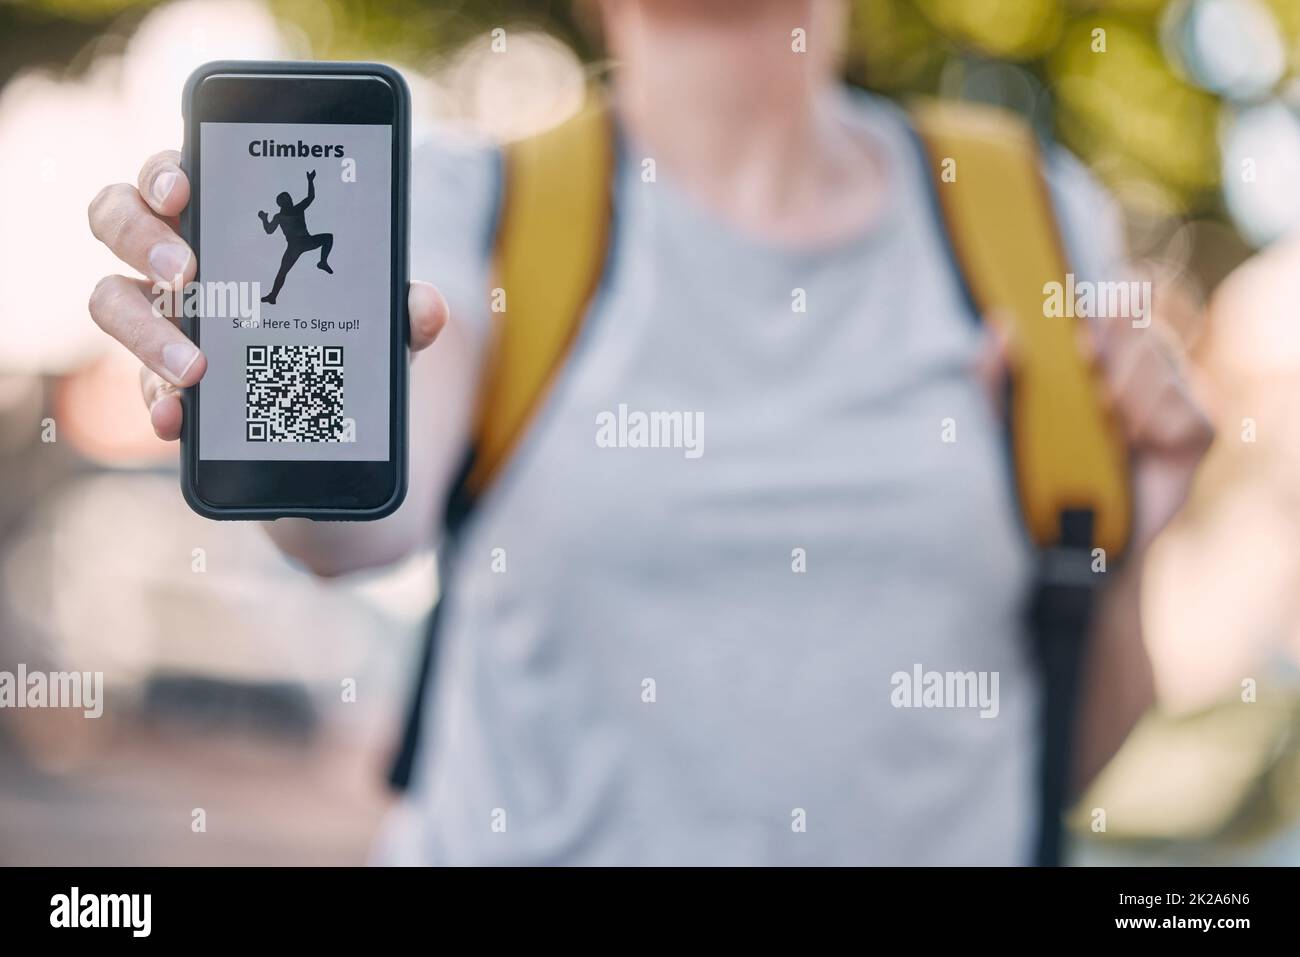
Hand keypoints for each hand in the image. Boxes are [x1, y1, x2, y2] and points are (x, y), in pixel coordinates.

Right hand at [88, 150, 448, 440]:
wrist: (331, 410)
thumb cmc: (344, 331)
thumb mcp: (379, 319)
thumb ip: (401, 309)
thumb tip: (424, 306)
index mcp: (222, 218)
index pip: (172, 173)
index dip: (163, 172)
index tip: (185, 188)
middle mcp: (174, 257)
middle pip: (117, 218)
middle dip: (141, 238)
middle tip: (187, 272)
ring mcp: (157, 315)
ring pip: (110, 299)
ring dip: (144, 331)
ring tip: (193, 367)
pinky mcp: (158, 377)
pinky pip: (138, 385)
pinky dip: (156, 403)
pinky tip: (178, 420)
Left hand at [976, 311, 1213, 553]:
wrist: (1068, 540)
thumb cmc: (1035, 474)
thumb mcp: (1002, 423)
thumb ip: (994, 377)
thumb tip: (1000, 325)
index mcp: (1098, 354)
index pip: (1122, 300)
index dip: (1116, 302)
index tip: (1087, 335)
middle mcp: (1141, 367)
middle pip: (1143, 328)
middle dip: (1114, 354)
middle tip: (1094, 394)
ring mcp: (1175, 396)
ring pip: (1164, 363)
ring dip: (1129, 396)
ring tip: (1110, 432)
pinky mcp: (1199, 431)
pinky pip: (1187, 408)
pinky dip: (1156, 425)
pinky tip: (1136, 448)